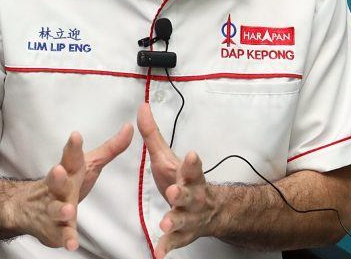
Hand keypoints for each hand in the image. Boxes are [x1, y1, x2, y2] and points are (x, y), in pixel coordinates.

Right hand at [14, 124, 133, 250]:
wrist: (30, 207)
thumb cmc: (67, 182)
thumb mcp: (89, 164)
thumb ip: (110, 148)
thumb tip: (129, 127)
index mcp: (69, 171)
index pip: (70, 156)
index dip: (73, 146)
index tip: (76, 135)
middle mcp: (58, 188)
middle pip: (56, 180)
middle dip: (57, 176)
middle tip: (58, 169)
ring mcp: (53, 208)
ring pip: (55, 209)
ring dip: (61, 209)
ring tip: (68, 210)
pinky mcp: (54, 229)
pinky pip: (60, 235)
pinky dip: (65, 239)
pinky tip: (71, 244)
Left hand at [137, 103, 215, 257]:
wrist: (209, 210)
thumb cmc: (181, 180)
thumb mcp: (165, 157)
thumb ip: (152, 134)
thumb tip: (141, 106)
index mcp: (189, 177)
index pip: (193, 168)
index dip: (193, 163)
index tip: (192, 155)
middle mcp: (193, 197)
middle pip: (189, 195)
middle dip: (182, 194)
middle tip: (175, 192)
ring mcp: (189, 217)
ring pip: (181, 220)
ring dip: (173, 221)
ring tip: (164, 224)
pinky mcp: (182, 234)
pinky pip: (174, 242)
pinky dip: (166, 247)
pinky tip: (158, 254)